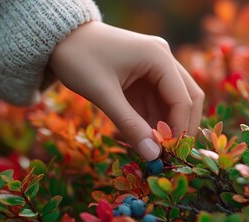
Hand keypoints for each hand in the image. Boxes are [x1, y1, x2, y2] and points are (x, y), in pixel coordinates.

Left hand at [49, 21, 203, 160]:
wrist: (60, 39)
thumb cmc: (79, 59)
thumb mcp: (103, 93)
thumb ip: (129, 125)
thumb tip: (152, 156)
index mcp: (158, 57)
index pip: (183, 99)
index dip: (179, 129)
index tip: (168, 156)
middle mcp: (163, 59)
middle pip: (188, 98)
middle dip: (180, 127)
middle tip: (169, 155)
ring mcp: (156, 67)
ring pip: (174, 102)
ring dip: (166, 126)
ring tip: (152, 150)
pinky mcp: (145, 76)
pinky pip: (157, 102)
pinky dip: (153, 121)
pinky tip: (143, 138)